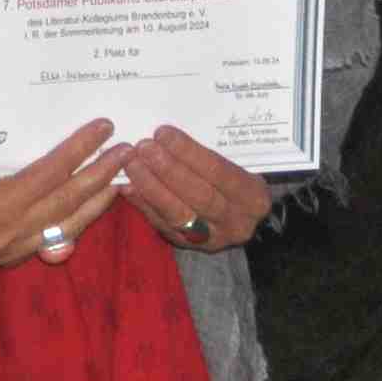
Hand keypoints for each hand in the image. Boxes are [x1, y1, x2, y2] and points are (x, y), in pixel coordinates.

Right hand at [0, 117, 129, 267]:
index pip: (50, 174)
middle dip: (101, 175)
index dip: (80, 150)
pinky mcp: (10, 259)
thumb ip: (15, 158)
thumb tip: (65, 148)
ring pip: (68, 225)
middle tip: (126, 150)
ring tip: (120, 175)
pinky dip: (77, 217)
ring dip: (98, 200)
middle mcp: (3, 234)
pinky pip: (54, 237)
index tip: (103, 128)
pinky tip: (94, 199)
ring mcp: (8, 251)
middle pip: (66, 203)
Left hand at [108, 125, 271, 254]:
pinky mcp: (189, 247)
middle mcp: (236, 222)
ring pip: (178, 214)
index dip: (189, 152)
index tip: (163, 133)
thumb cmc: (233, 181)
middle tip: (143, 147)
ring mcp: (212, 239)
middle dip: (168, 170)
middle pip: (199, 195)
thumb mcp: (237, 166)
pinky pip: (162, 225)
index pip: (219, 172)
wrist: (239, 218)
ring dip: (151, 187)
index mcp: (253, 197)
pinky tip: (128, 187)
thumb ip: (209, 154)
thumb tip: (167, 134)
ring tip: (132, 164)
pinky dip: (143, 205)